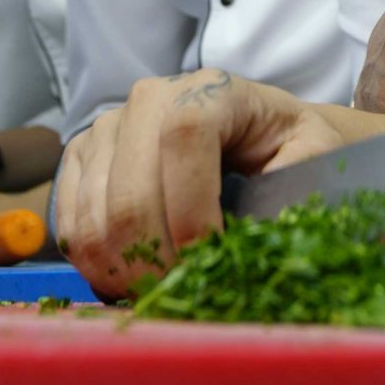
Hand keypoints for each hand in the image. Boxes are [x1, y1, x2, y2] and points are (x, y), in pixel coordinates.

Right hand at [53, 69, 347, 298]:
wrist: (260, 133)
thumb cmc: (290, 149)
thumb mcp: (314, 157)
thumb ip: (296, 191)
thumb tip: (261, 246)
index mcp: (211, 89)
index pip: (183, 139)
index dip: (191, 212)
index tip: (210, 262)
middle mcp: (149, 98)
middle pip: (129, 193)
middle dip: (157, 261)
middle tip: (186, 295)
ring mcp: (107, 127)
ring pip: (94, 218)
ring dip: (125, 273)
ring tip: (163, 292)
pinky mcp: (81, 158)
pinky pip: (70, 225)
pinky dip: (97, 266)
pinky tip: (132, 281)